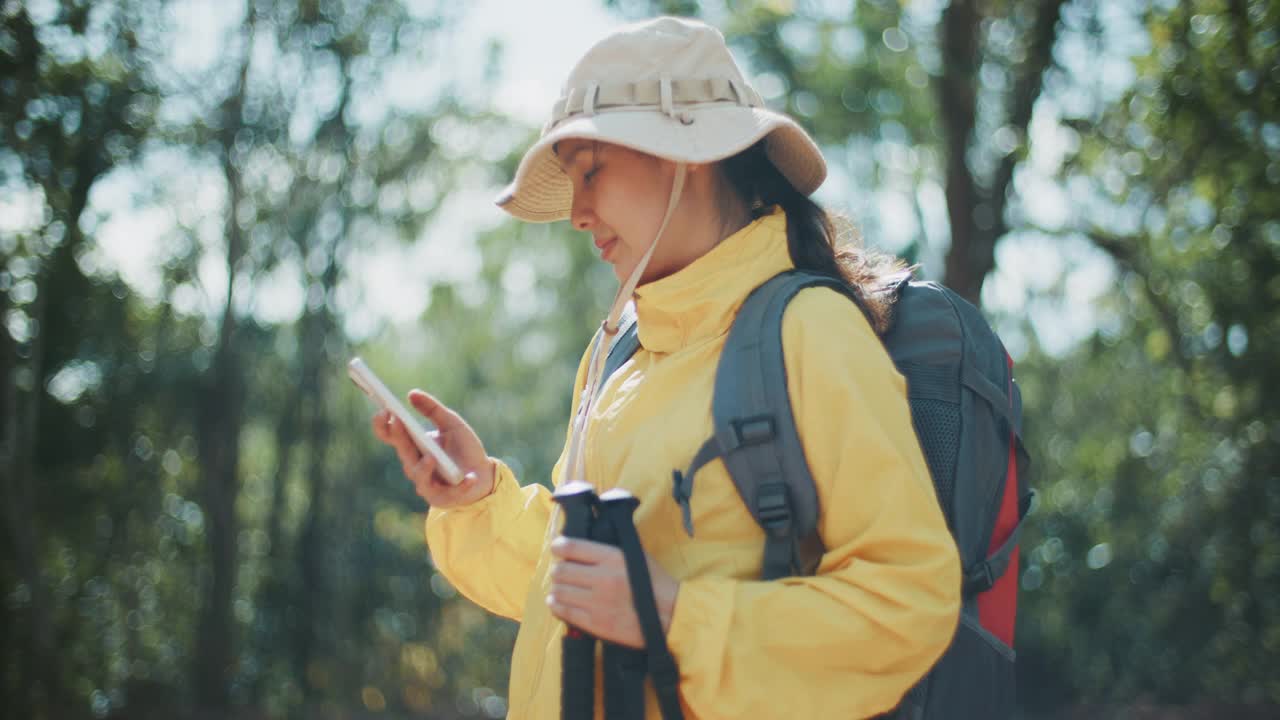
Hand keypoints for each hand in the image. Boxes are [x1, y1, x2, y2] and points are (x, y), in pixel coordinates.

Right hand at [371, 389, 493, 508]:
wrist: (483, 474)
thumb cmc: (464, 448)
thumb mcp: (451, 423)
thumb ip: (432, 409)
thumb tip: (412, 393)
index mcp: (413, 447)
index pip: (391, 436)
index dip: (383, 424)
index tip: (383, 409)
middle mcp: (415, 465)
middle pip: (403, 452)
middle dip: (399, 437)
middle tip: (398, 421)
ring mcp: (428, 483)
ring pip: (419, 476)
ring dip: (423, 468)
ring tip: (430, 457)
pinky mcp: (446, 498)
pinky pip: (450, 493)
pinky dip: (460, 486)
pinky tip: (468, 478)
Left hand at [546, 536, 678, 649]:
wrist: (670, 615)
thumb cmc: (655, 584)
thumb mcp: (635, 557)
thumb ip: (609, 552)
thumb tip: (582, 549)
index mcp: (613, 558)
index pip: (573, 547)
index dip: (559, 546)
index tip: (557, 548)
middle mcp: (602, 578)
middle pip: (561, 571)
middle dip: (558, 571)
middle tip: (561, 573)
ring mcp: (597, 602)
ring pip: (559, 592)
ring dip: (556, 589)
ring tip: (560, 589)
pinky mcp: (596, 624)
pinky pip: (565, 613)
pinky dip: (557, 606)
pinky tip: (558, 603)